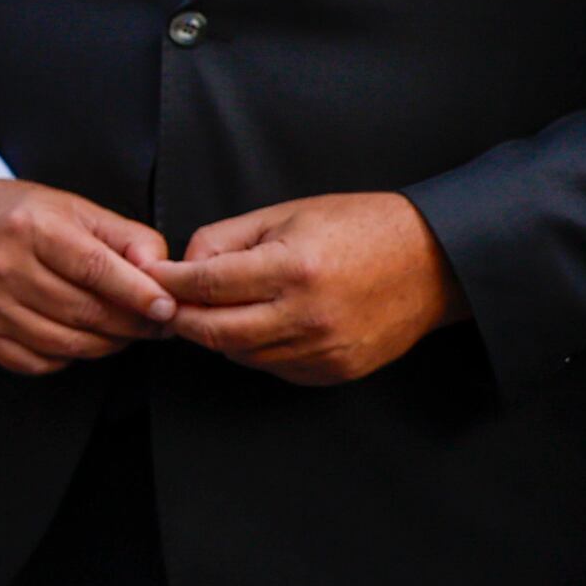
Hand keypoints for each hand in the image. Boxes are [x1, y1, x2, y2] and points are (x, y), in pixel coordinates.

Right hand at [0, 176, 176, 376]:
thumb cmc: (22, 215)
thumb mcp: (77, 209)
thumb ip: (126, 237)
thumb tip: (159, 272)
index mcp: (33, 228)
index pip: (95, 268)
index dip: (137, 293)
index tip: (166, 308)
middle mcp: (4, 266)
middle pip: (83, 311)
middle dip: (131, 324)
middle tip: (156, 324)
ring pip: (64, 343)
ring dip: (105, 345)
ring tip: (122, 332)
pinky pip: (36, 362)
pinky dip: (67, 358)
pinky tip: (78, 339)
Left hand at [154, 192, 460, 383]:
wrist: (434, 261)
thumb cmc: (360, 227)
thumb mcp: (286, 214)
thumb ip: (225, 240)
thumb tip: (182, 267)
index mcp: (293, 268)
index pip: (207, 285)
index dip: (169, 282)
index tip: (150, 277)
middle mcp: (307, 316)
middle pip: (213, 331)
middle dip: (182, 316)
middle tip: (169, 302)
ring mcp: (323, 349)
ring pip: (240, 354)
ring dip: (218, 334)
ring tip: (218, 308)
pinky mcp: (335, 371)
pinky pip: (274, 367)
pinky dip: (255, 349)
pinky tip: (261, 324)